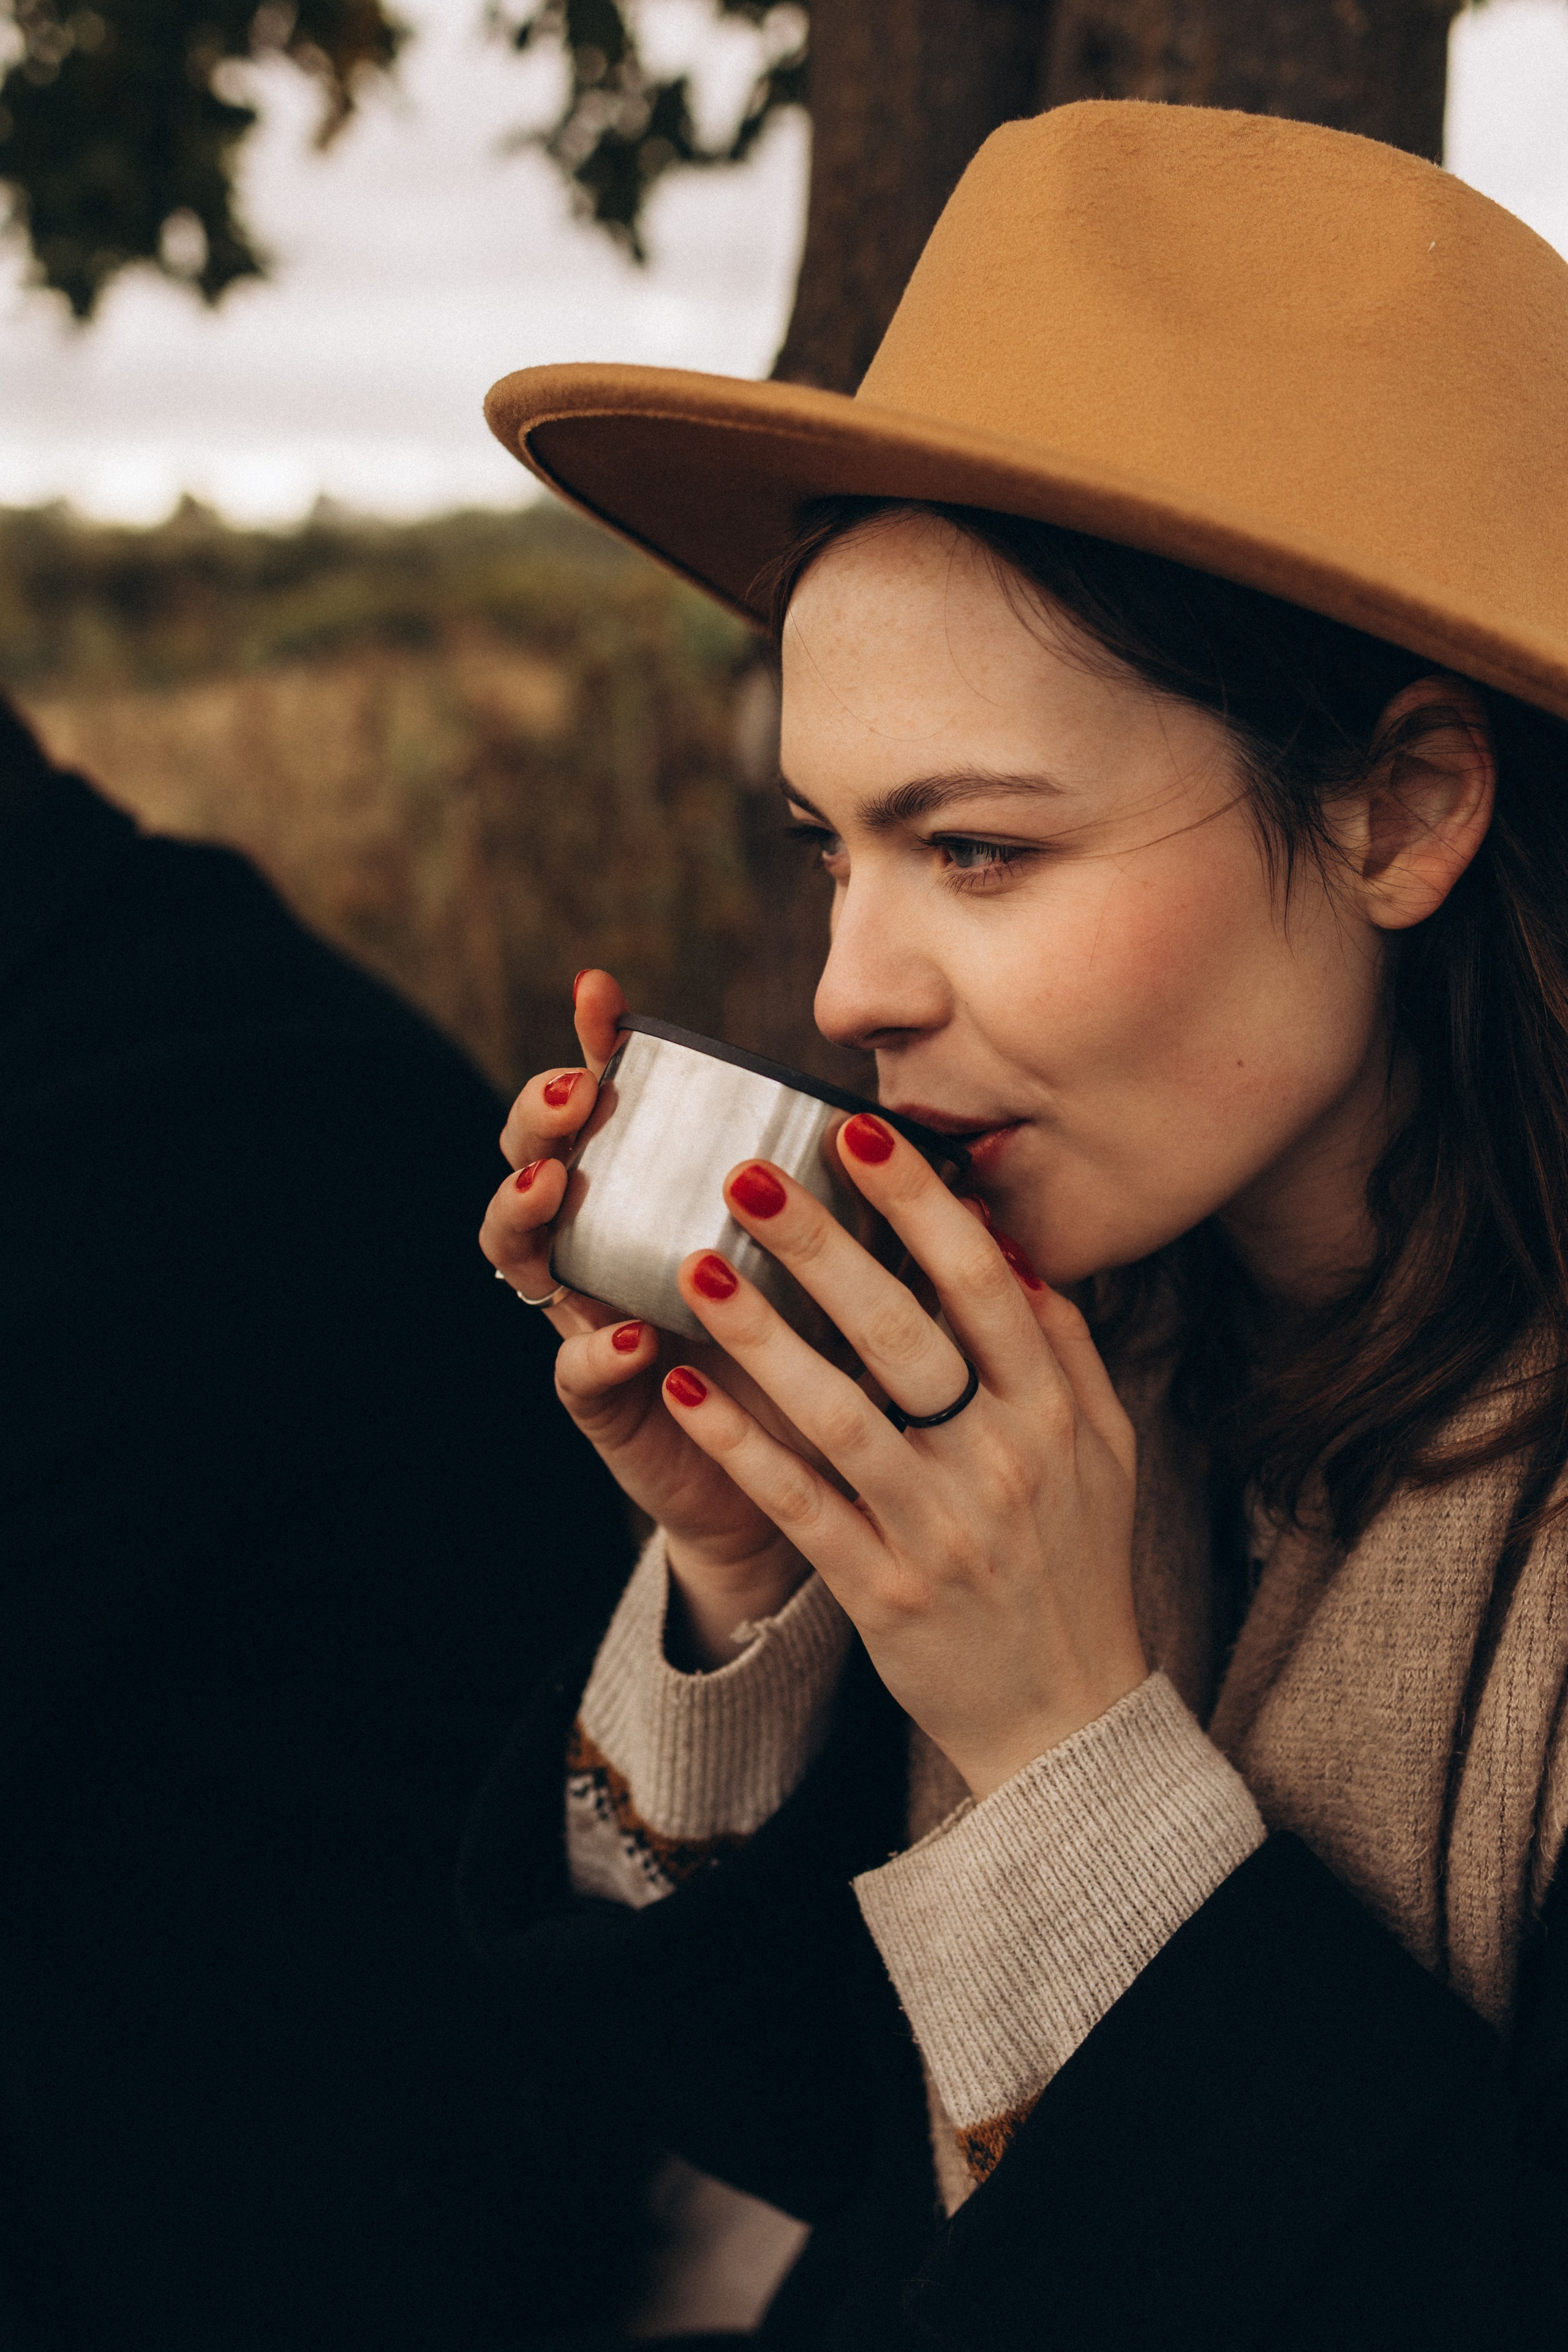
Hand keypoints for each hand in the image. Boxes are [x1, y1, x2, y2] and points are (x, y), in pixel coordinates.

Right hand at [479, 971, 810, 1658]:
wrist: (816, 1493)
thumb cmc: (834, 1361)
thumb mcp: (851, 1270)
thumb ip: (870, 1204)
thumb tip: (950, 1139)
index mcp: (661, 1196)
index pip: (613, 1103)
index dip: (592, 1043)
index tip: (599, 989)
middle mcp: (608, 1247)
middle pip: (534, 1159)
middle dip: (539, 1116)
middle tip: (577, 1090)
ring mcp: (592, 1319)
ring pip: (518, 1253)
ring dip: (526, 1212)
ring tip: (554, 1187)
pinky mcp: (605, 1405)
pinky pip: (574, 1370)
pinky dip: (594, 1349)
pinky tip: (631, 1337)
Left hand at [653, 1114, 1145, 1795]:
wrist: (1069, 1723)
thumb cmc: (1077, 1567)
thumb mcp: (1105, 1452)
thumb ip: (1064, 1350)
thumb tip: (1014, 1250)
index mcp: (1053, 1415)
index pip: (982, 1284)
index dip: (919, 1203)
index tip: (859, 1131)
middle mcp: (1002, 1462)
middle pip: (903, 1333)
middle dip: (822, 1245)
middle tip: (745, 1175)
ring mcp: (940, 1530)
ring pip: (840, 1413)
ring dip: (762, 1335)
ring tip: (691, 1266)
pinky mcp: (883, 1593)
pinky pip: (802, 1504)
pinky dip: (741, 1446)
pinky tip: (685, 1387)